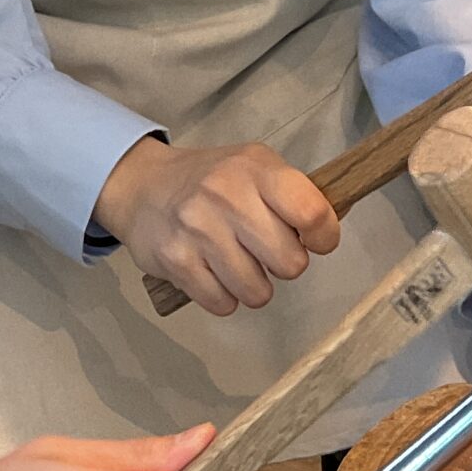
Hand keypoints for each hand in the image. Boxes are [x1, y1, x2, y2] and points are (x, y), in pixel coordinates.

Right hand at [95, 135, 339, 316]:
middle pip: (290, 263)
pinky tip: (213, 273)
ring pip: (257, 292)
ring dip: (253, 285)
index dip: (324, 237)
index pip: (312, 212)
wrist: (143, 187)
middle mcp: (226, 196)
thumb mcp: (254, 167)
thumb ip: (292, 194)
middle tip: (265, 252)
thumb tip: (328, 231)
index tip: (315, 241)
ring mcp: (199, 230)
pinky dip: (223, 296)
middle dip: (284, 265)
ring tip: (237, 263)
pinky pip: (223, 303)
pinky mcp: (177, 261)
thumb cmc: (211, 181)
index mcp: (256, 169)